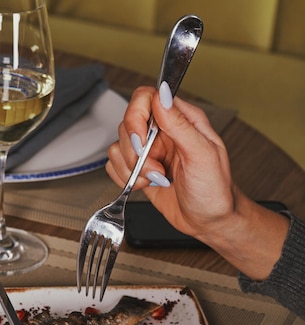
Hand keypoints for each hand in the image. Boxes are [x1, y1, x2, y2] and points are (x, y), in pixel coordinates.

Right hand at [106, 86, 236, 240]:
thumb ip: (180, 124)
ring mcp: (151, 151)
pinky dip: (125, 179)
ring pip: (118, 147)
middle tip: (156, 169)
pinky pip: (116, 165)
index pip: (145, 99)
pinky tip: (146, 185)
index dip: (136, 118)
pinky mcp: (140, 170)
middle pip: (127, 125)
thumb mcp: (202, 155)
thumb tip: (163, 94)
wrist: (210, 222)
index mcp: (182, 120)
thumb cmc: (215, 192)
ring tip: (156, 179)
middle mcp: (164, 132)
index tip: (143, 142)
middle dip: (136, 153)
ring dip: (132, 169)